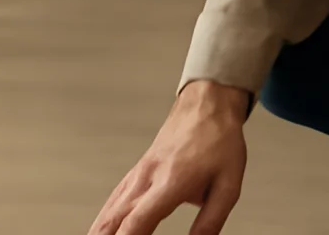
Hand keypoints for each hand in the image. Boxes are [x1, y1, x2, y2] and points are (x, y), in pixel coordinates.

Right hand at [90, 80, 250, 234]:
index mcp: (170, 183)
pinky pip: (115, 197)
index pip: (138, 220)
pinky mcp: (138, 170)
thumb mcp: (228, 186)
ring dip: (99, 229)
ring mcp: (140, 173)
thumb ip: (211, 221)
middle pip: (117, 217)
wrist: (207, 106)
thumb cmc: (218, 141)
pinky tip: (100, 227)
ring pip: (111, 207)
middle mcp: (149, 177)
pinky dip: (104, 216)